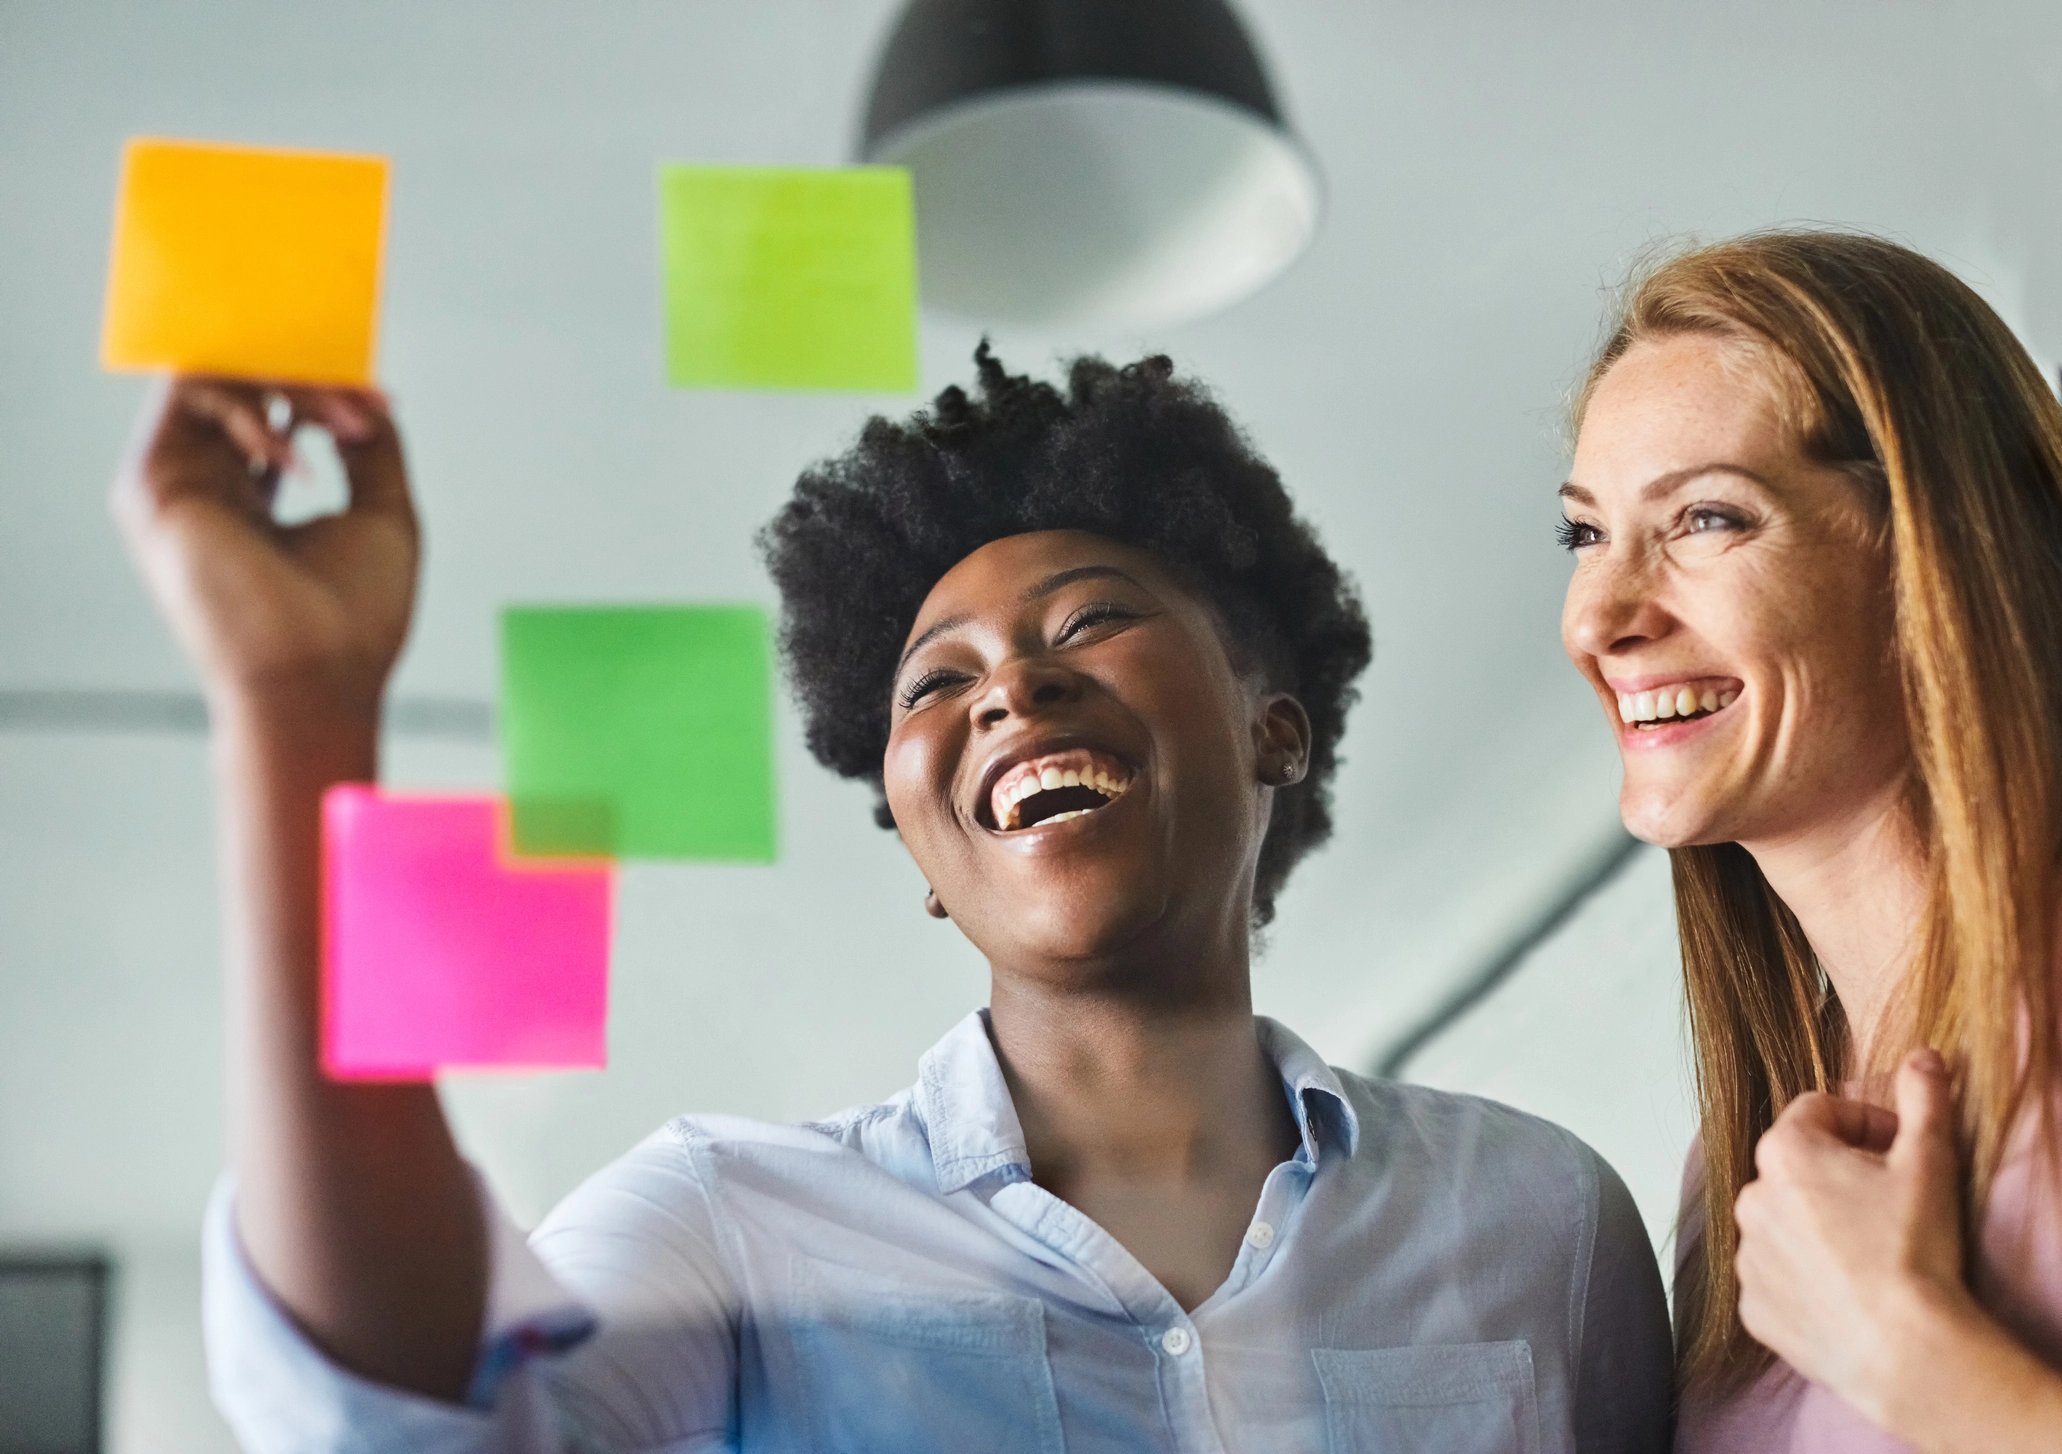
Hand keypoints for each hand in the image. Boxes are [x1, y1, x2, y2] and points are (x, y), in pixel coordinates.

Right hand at [111, 375, 419, 721]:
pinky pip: (189, 393)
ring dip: (288, 384)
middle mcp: (208, 485)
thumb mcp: (383, 512)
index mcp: (252, 497)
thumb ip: (372, 449)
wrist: (318, 676)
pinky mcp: (153, 483)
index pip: (270, 409)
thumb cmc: (355, 618)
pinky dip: (252, 406)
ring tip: (343, 425)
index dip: (324, 392)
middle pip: (242, 384)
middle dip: (310, 380)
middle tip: (363, 408)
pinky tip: (296, 461)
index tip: (380, 404)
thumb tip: (366, 402)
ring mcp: (177, 482)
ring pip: (215, 374)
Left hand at [1734, 1049, 1971, 1425]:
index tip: (1896, 1145)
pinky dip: (1802, 1276)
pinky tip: (1845, 1290)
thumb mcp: (1928, 1160)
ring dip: (1814, 1224)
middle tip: (1886, 1199)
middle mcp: (1750, 1198)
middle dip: (1837, 1172)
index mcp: (1783, 1152)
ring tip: (1867, 1250)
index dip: (1863, 1120)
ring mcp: (1746, 1256)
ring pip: (1781, 1222)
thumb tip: (1920, 1057)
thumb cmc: (1913, 1249)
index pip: (1817, 1110)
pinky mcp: (1753, 1307)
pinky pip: (1775, 1277)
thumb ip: (1922, 1098)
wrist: (1904, 1349)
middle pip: (1794, 1166)